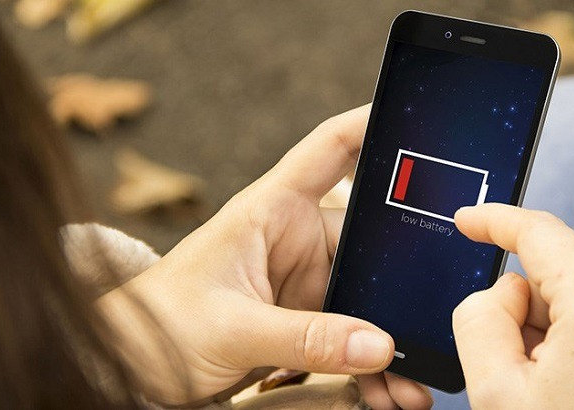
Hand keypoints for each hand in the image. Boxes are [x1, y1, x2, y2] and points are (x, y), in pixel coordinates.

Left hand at [98, 105, 431, 408]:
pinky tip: (390, 389)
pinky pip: (352, 335)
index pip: (330, 150)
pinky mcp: (305, 319)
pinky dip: (372, 363)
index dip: (372, 125)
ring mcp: (304, 282)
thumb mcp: (231, 328)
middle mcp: (295, 239)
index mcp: (272, 210)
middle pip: (369, 239)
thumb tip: (378, 346)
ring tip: (415, 380)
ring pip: (368, 297)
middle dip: (405, 278)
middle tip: (439, 311)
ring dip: (393, 338)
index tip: (418, 121)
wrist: (134, 364)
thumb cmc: (161, 322)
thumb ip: (304, 337)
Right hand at [452, 204, 573, 408]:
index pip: (539, 232)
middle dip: (533, 298)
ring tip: (561, 387)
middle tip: (518, 359)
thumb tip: (504, 292)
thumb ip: (479, 317)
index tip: (470, 222)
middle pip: (570, 266)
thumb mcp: (496, 393)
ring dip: (568, 323)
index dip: (494, 221)